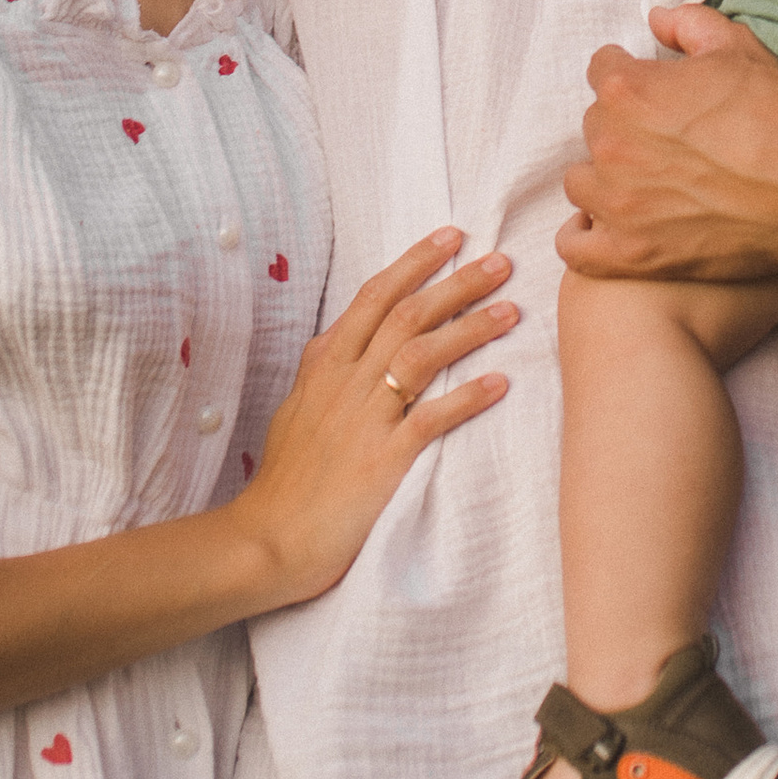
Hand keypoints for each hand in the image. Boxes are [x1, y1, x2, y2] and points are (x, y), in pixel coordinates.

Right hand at [235, 229, 516, 603]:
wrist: (267, 541)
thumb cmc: (284, 481)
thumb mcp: (295, 410)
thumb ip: (320, 372)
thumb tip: (334, 339)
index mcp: (325, 365)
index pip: (373, 296)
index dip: (414, 263)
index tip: (452, 236)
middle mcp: (344, 383)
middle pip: (406, 315)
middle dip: (456, 284)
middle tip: (500, 262)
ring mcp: (363, 420)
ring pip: (421, 355)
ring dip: (469, 328)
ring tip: (511, 311)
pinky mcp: (381, 461)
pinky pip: (429, 420)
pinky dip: (466, 398)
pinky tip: (499, 383)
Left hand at [559, 5, 777, 286]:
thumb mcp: (739, 46)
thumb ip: (687, 24)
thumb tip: (656, 19)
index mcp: (628, 88)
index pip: (602, 70)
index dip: (630, 73)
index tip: (653, 86)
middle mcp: (612, 144)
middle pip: (595, 125)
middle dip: (624, 124)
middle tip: (667, 134)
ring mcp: (619, 204)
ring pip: (581, 181)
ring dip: (605, 176)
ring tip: (643, 179)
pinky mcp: (633, 253)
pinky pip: (577, 246)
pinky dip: (586, 235)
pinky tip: (608, 225)